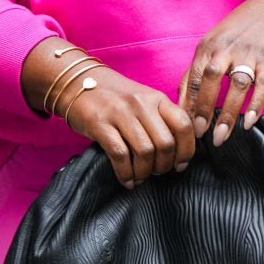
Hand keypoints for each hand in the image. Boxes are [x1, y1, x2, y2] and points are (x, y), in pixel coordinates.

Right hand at [20, 41, 195, 187]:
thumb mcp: (143, 101)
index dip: (186, 150)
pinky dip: (126, 173)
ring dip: (145, 172)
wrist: (78, 83)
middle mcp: (141, 104)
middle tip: (157, 172)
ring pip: (145, 152)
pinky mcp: (100, 124)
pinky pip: (120, 155)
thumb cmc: (114, 98)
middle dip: (163, 166)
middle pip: (165, 143)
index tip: (180, 165)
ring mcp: (120, 113)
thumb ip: (161, 119)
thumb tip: (179, 150)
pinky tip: (127, 180)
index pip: (183, 124)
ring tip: (141, 177)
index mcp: (156, 98)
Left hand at [180, 0, 263, 144]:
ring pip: (237, 85)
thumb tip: (181, 102)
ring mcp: (249, 54)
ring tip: (221, 136)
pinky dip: (256, 105)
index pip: (194, 76)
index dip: (188, 102)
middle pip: (211, 79)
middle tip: (199, 133)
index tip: (184, 125)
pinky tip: (248, 123)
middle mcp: (227, 49)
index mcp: (209, 47)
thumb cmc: (238, 34)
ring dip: (228, 113)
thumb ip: (197, 71)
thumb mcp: (212, 44)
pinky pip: (263, 85)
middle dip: (204, 108)